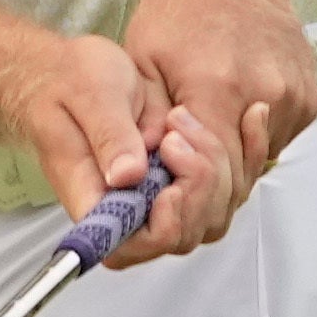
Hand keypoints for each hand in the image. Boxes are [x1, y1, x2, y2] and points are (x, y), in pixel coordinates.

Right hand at [0, 34, 244, 269]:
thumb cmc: (65, 81)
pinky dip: (246, 150)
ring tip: (188, 119)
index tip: (172, 185)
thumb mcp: (88, 95)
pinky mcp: (177, 174)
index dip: (166, 226)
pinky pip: (225, 184)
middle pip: (184, 231)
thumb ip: (108, 136)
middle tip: (179, 132)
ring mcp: (155, 193)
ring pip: (211, 209)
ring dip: (219, 164)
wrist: (63, 72)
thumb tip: (127, 176)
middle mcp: (126, 206)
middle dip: (199, 183)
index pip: (134, 245)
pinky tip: (252, 117)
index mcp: (94, 196)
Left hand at [113, 0, 316, 267]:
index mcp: (220, 87)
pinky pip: (276, 143)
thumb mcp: (141, 63)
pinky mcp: (308, 98)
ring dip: (228, 165)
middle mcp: (267, 95)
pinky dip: (248, 143)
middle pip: (240, 180)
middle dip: (203, 189)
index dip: (185, 191)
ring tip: (197, 137)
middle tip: (173, 174)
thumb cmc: (178, 9)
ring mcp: (294, 98)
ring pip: (258, 165)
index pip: (212, 177)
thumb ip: (145, 125)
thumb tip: (141, 178)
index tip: (161, 181)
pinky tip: (225, 116)